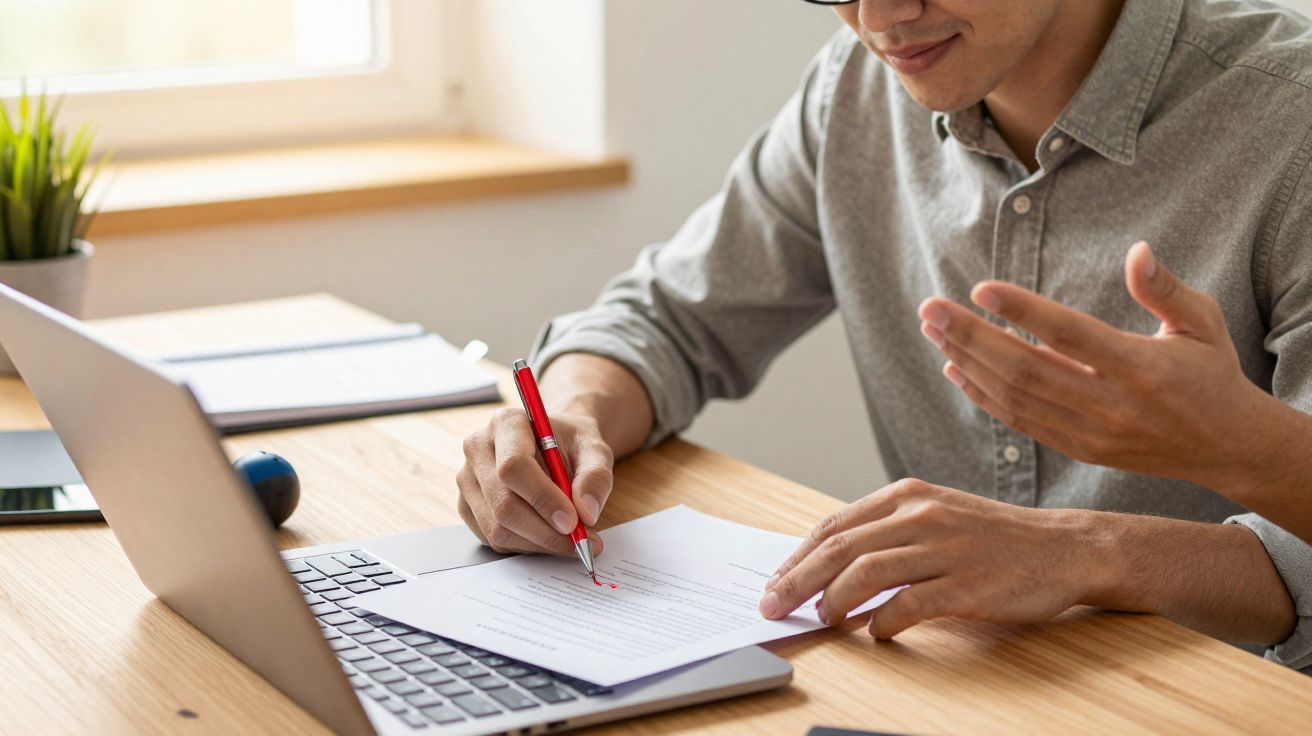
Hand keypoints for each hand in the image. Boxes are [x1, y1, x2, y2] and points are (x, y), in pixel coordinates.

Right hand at [456, 407, 613, 555]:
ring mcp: (468, 479)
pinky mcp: (467, 506)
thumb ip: (596, 477)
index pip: (513, 466)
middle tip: (580, 541)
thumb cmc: (571, 445)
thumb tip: (586, 512)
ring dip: (538, 543)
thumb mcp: (595, 450)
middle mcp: (478, 449)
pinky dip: (526, 546)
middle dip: (545, 531)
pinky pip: (493, 539)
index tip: (572, 521)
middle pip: (502, 503)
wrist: (554, 446)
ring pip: (497, 528)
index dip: (543, 498)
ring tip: (570, 540)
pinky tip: (548, 536)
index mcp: (506, 423)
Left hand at [759, 479, 1096, 637]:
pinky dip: (882, 622)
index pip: (834, 524)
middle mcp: (922, 515)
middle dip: (797, 580)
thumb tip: (828, 568)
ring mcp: (946, 549)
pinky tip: (876, 632)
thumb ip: (887, 532)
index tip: (775, 581)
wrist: (1063, 547)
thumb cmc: (992, 537)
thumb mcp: (935, 514)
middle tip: (773, 606)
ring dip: (834, 601)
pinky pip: (909, 605)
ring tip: (823, 619)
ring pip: (867, 572)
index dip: (797, 556)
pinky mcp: (968, 585)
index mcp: (907, 494)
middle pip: (840, 548)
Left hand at [917, 241, 1269, 485]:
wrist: (1229, 448)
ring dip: (968, 362)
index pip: (1072, 336)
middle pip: (1027, 369)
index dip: (1024, 313)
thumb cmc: (1212, 374)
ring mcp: (1092, 433)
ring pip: (1016, 398)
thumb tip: (1137, 251)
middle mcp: (1112, 405)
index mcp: (1142, 368)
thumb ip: (1165, 290)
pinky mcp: (1080, 450)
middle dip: (972, 337)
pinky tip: (956, 368)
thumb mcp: (1203, 324)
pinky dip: (983, 396)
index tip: (980, 289)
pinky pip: (1020, 423)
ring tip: (935, 331)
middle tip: (931, 308)